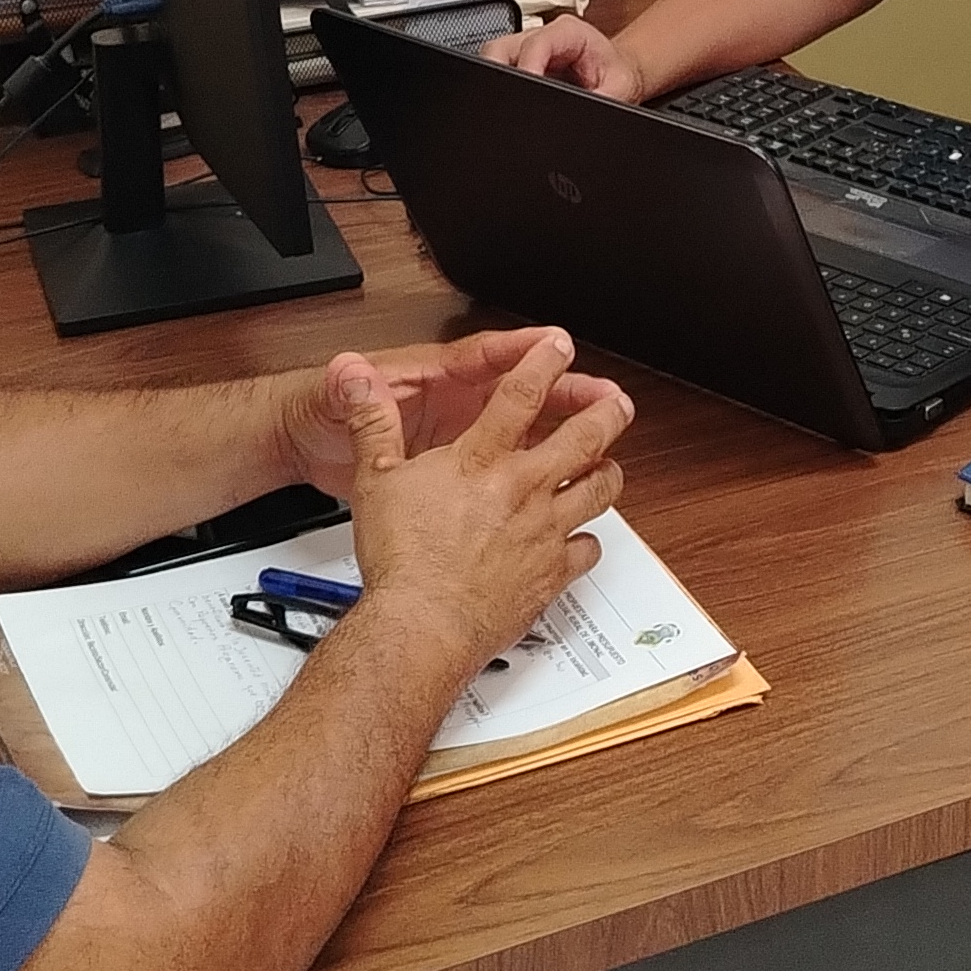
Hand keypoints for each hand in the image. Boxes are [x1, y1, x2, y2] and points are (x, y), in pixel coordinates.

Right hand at [326, 331, 632, 670]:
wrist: (424, 623)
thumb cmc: (402, 559)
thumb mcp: (374, 481)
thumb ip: (372, 423)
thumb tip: (354, 379)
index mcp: (482, 460)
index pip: (521, 395)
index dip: (544, 364)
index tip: (559, 347)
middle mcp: (523, 489)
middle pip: (584, 437)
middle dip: (605, 412)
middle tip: (616, 401)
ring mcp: (544, 531)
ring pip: (599, 489)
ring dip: (609, 472)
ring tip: (610, 463)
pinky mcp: (551, 573)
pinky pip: (587, 550)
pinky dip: (588, 542)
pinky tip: (582, 539)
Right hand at [492, 16, 644, 99]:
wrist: (620, 73)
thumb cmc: (619, 75)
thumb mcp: (618, 90)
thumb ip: (600, 99)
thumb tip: (582, 113)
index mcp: (569, 32)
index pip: (535, 44)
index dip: (526, 68)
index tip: (525, 89)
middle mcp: (544, 35)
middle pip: (502, 47)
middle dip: (497, 73)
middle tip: (506, 102)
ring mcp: (528, 47)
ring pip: (494, 56)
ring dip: (496, 80)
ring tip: (510, 104)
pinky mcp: (521, 61)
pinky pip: (499, 69)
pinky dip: (499, 86)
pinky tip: (511, 102)